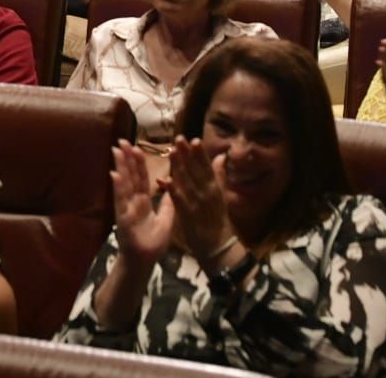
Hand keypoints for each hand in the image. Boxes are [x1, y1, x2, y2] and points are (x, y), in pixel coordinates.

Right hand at [108, 140, 174, 264]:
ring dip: (121, 166)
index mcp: (144, 202)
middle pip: (131, 176)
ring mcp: (126, 208)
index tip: (137, 146)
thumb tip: (174, 187)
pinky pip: (121, 200)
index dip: (139, 163)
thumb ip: (169, 204)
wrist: (144, 262)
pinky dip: (118, 187)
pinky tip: (115, 173)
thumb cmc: (153, 244)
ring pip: (124, 183)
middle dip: (127, 158)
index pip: (142, 178)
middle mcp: (133, 202)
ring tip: (117, 150)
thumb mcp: (166, 221)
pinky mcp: (123, 217)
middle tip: (122, 140)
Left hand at [166, 136, 230, 261]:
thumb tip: (221, 156)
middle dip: (187, 155)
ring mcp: (197, 204)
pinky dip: (172, 190)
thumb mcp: (221, 196)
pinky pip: (178, 200)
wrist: (217, 246)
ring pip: (187, 182)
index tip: (193, 139)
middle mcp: (207, 193)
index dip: (200, 154)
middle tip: (179, 139)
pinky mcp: (188, 215)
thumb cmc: (217, 220)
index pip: (207, 168)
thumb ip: (219, 175)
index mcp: (215, 188)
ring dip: (179, 167)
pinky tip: (164, 180)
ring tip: (171, 152)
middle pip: (196, 171)